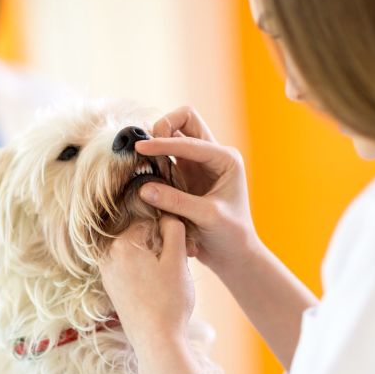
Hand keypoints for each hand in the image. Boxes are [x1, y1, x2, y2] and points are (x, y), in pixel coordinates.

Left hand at [100, 216, 194, 354]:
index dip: (170, 232)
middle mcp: (108, 256)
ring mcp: (107, 273)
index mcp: (122, 244)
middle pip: (140, 237)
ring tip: (171, 277)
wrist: (156, 342)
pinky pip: (130, 268)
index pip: (150, 222)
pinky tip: (158, 287)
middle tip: (181, 262)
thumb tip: (167, 215)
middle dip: (161, 245)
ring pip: (136, 253)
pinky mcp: (112, 288)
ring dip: (154, 259)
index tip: (183, 249)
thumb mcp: (177, 260)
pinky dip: (145, 272)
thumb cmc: (169, 301)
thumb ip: (173, 230)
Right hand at [137, 106, 259, 275]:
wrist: (234, 254)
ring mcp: (198, 163)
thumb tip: (144, 188)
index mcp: (225, 159)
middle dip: (163, 126)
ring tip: (141, 160)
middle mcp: (213, 155)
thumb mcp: (206, 217)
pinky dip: (154, 157)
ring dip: (157, 142)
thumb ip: (176, 201)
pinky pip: (166, 155)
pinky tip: (144, 170)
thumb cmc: (230, 235)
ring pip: (174, 134)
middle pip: (184, 119)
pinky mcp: (186, 174)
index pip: (190, 140)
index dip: (163, 143)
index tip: (141, 149)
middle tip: (145, 148)